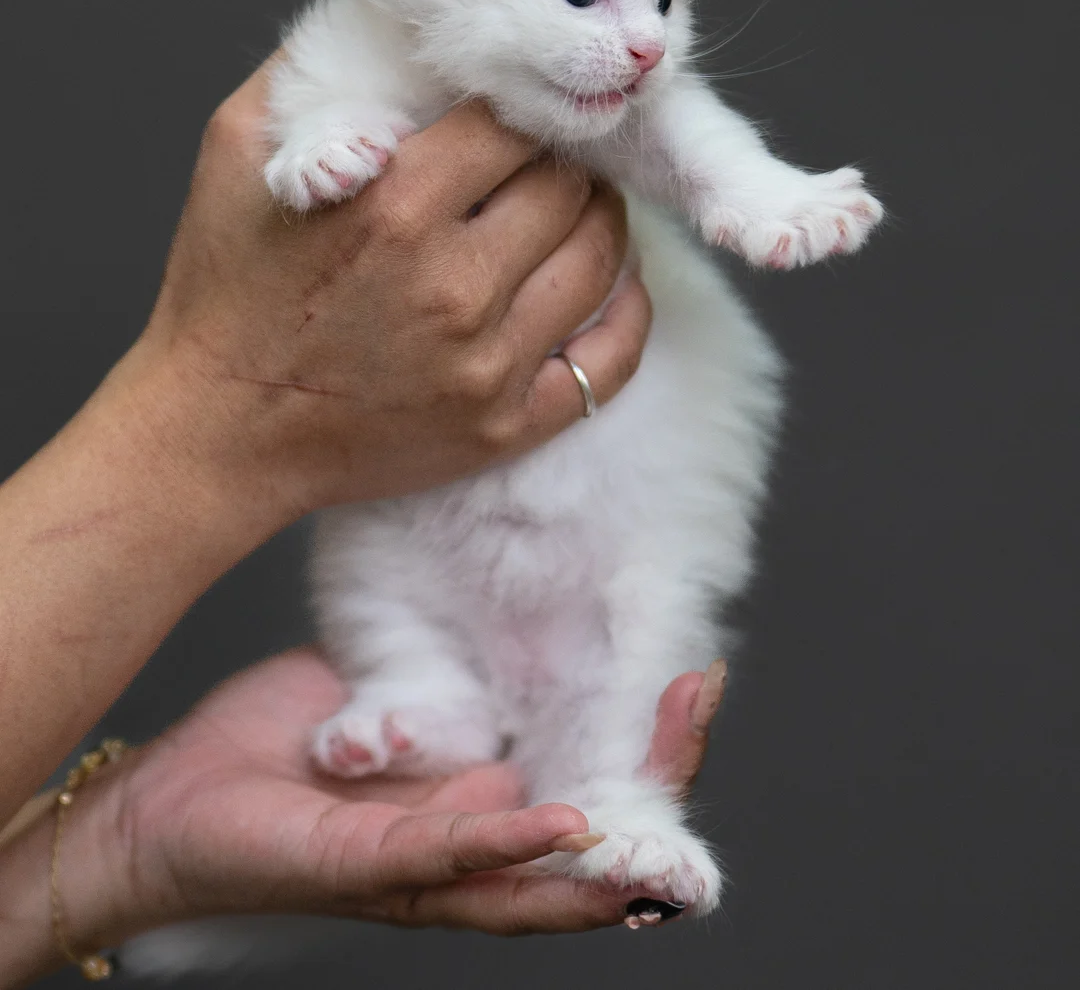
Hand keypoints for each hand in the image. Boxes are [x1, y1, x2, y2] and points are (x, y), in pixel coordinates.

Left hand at [0, 649, 725, 980]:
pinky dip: (512, 848)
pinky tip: (563, 828)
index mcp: (479, 799)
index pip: (590, 776)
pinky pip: (452, 861)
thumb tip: (500, 632)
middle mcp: (468, 847)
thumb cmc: (279, 750)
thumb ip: (445, 687)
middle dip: (655, 778)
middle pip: (588, 831)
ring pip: (541, 876)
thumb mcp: (387, 697)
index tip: (693, 668)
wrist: (174, 801)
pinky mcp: (371, 871)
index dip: (647, 736)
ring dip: (612, 837)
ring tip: (668, 792)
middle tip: (700, 701)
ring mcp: (426, 869)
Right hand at [124, 60, 650, 528]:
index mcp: (395, 205)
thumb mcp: (238, 154)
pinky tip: (613, 283)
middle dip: (562, 163)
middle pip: (568, 187)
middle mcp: (453, 284)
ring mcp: (487, 363)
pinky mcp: (506, 424)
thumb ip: (311, 75)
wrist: (219, 431)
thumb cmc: (225, 291)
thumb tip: (383, 19)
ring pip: (603, 260)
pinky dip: (627, 313)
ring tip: (579, 210)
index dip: (519, 109)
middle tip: (548, 161)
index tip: (512, 116)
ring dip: (601, 222)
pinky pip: (611, 360)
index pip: (514, 124)